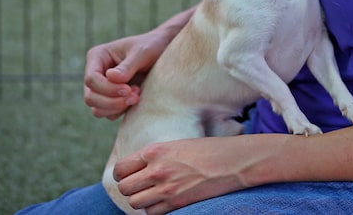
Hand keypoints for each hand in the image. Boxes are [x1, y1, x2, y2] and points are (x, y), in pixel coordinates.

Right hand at [83, 33, 163, 119]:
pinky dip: (122, 111)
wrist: (166, 53)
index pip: (91, 79)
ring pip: (97, 109)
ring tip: (137, 95)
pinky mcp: (112, 99)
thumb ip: (127, 66)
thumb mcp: (142, 52)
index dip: (108, 88)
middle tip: (135, 96)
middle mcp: (96, 73)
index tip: (128, 89)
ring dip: (117, 107)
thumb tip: (111, 78)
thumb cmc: (153, 46)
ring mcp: (103, 88)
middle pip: (90, 97)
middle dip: (112, 101)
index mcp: (98, 56)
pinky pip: (109, 114)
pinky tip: (137, 98)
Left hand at [114, 136, 258, 213]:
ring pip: (135, 203)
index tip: (128, 176)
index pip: (121, 169)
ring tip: (153, 194)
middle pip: (125, 188)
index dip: (122, 175)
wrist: (231, 162)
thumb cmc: (206, 150)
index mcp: (155, 151)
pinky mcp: (176, 203)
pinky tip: (165, 201)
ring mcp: (166, 189)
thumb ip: (154, 157)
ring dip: (142, 200)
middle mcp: (157, 170)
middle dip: (130, 188)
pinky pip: (152, 213)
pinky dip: (154, 209)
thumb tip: (137, 169)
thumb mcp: (176, 145)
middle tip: (140, 186)